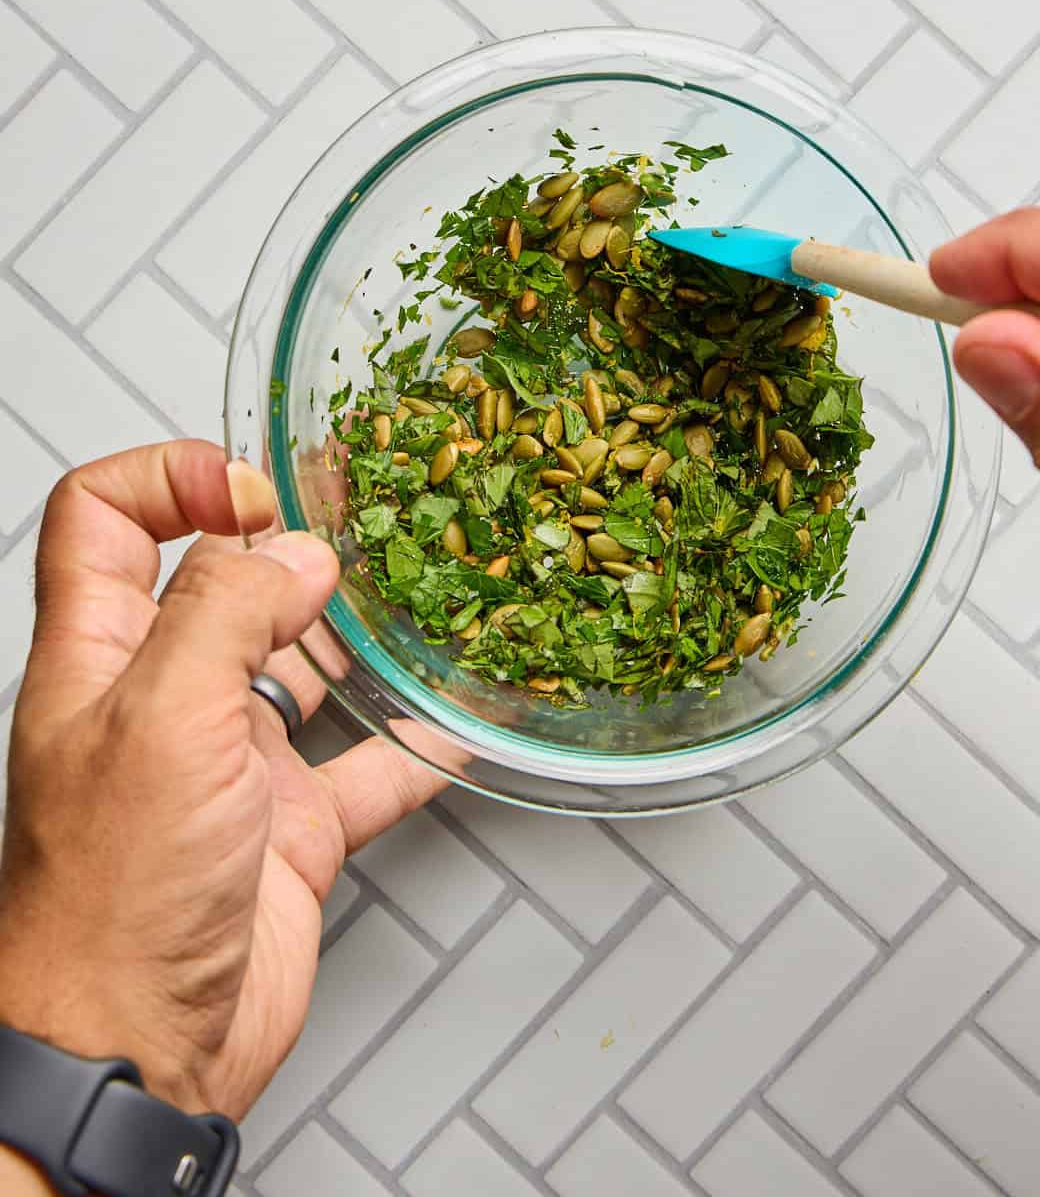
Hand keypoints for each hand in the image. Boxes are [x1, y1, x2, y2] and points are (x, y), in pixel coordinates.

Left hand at [0, 441, 448, 1129]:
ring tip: (406, 593)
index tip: (251, 489)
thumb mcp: (162, 719)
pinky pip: (361, 767)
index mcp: (101, 653)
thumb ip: (228, 613)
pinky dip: (409, 744)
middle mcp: (161, 696)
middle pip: (216, 580)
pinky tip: (448, 725)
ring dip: (350, 631)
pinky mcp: (285, 828)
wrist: (135, 1052)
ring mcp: (226, 762)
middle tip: (353, 512)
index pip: (107, 518)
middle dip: (284, 540)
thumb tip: (294, 551)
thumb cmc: (108, 902)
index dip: (172, 478)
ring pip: (294, 665)